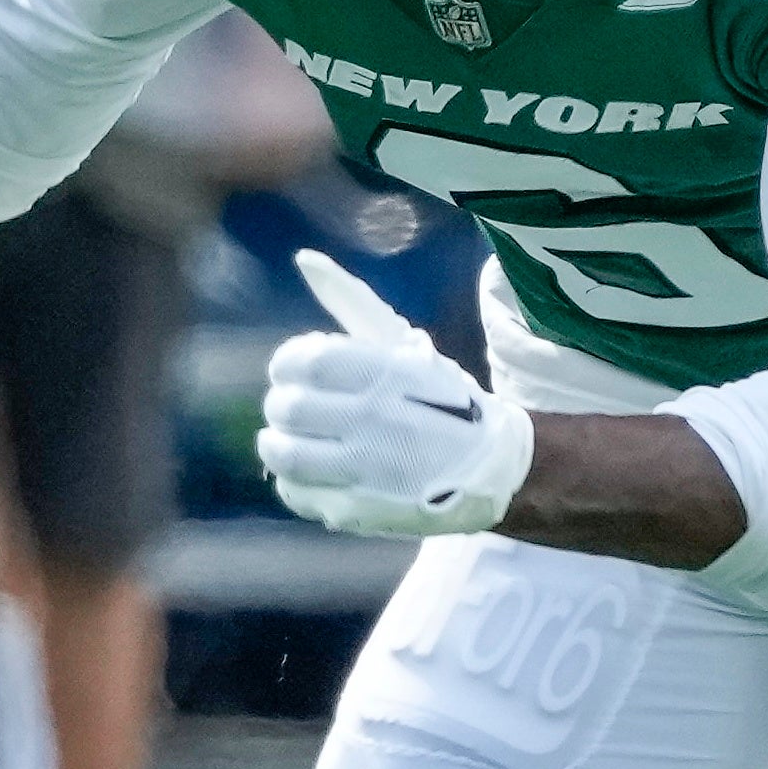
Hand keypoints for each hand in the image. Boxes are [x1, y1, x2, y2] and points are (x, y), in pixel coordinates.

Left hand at [258, 249, 534, 540]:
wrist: (490, 469)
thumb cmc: (440, 398)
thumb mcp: (403, 345)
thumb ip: (351, 300)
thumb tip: (304, 258)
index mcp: (386, 372)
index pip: (304, 361)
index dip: (287, 365)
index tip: (296, 373)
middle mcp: (376, 419)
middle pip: (289, 407)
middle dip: (282, 406)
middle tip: (294, 410)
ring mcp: (367, 468)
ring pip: (284, 454)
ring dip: (277, 444)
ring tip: (290, 442)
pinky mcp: (359, 510)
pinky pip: (295, 493)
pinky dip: (293, 482)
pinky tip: (313, 474)